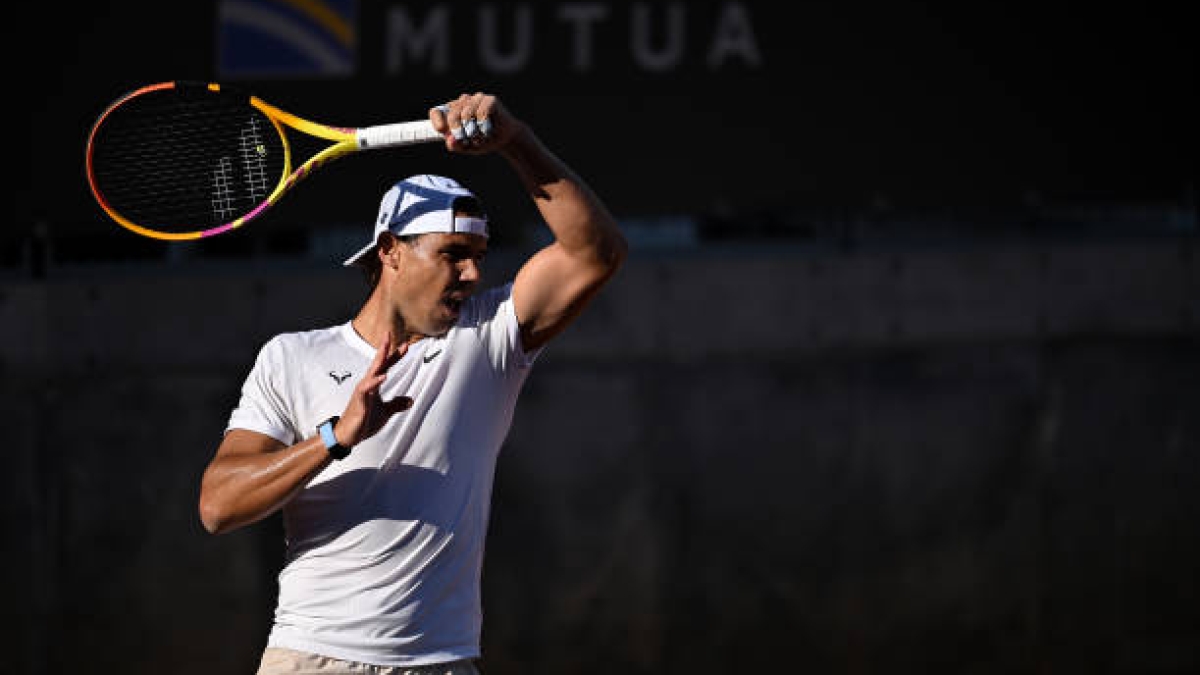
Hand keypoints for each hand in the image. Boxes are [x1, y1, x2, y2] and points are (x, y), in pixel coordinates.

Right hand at [336, 330, 411, 446]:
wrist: (348, 435)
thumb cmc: (363, 422)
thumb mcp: (385, 412)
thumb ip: (396, 404)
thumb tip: (410, 400)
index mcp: (373, 385)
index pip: (385, 367)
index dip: (395, 356)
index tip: (405, 345)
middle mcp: (367, 385)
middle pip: (377, 364)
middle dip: (384, 349)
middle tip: (389, 334)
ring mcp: (362, 392)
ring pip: (371, 373)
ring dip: (379, 361)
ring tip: (386, 350)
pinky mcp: (359, 402)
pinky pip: (366, 389)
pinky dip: (374, 382)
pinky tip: (383, 376)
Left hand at [429, 92, 524, 153]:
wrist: (505, 139)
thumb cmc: (483, 140)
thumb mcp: (467, 147)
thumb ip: (456, 145)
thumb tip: (449, 141)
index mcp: (452, 112)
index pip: (436, 111)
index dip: (437, 121)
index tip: (442, 130)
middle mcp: (462, 102)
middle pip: (452, 113)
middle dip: (457, 129)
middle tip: (465, 138)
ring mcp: (476, 99)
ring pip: (466, 112)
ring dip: (473, 129)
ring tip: (479, 136)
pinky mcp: (490, 100)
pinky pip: (482, 111)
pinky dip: (483, 124)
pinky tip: (487, 130)